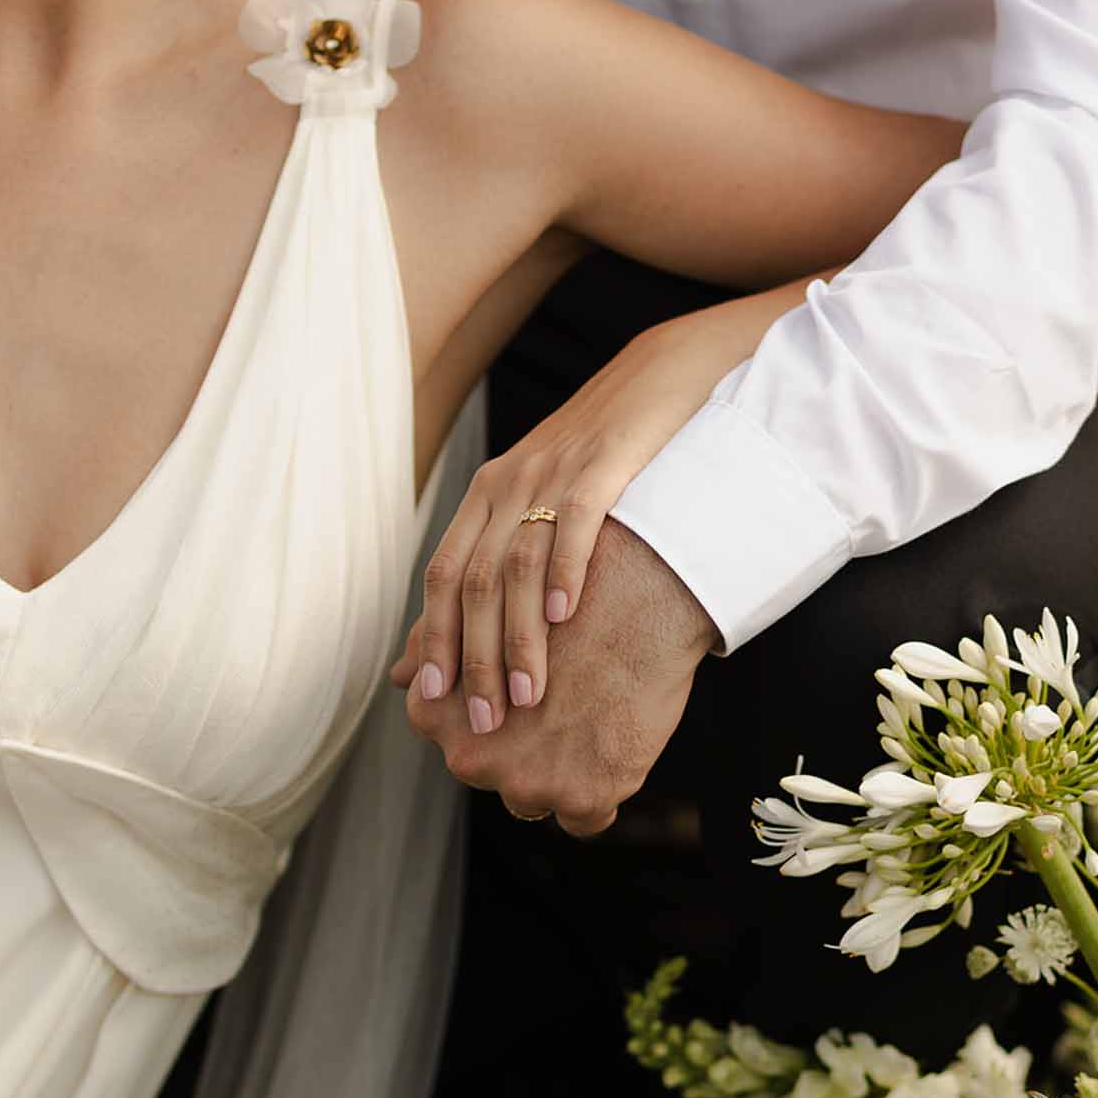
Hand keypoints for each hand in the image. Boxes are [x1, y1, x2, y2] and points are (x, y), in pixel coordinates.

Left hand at [392, 297, 791, 732]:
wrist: (664, 376)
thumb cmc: (608, 454)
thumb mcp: (543, 500)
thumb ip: (499, 560)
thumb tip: (457, 638)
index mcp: (487, 495)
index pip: (443, 576)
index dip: (434, 639)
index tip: (432, 700)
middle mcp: (507, 483)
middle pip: (474, 582)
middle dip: (475, 658)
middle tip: (484, 721)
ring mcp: (554, 473)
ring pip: (517, 566)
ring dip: (519, 637)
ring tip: (528, 696)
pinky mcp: (604, 463)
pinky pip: (575, 523)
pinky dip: (565, 572)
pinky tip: (567, 619)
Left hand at [398, 518, 718, 834]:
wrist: (644, 597)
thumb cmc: (564, 598)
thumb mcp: (485, 617)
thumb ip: (436, 650)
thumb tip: (398, 676)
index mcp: (436, 716)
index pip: (452, 738)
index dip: (492, 715)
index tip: (522, 694)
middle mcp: (471, 758)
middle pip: (493, 772)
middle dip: (521, 748)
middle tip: (561, 705)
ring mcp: (527, 784)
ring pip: (534, 800)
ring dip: (558, 774)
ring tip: (590, 724)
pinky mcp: (584, 798)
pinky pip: (585, 820)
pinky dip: (599, 794)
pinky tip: (614, 752)